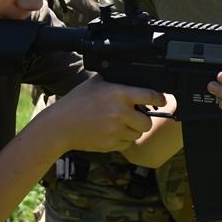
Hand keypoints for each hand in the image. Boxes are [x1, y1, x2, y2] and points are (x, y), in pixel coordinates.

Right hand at [37, 77, 164, 152]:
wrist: (60, 126)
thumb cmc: (76, 102)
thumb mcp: (96, 83)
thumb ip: (115, 81)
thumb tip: (133, 77)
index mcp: (118, 94)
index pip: (150, 96)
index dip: (160, 99)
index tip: (162, 100)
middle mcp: (120, 113)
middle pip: (147, 122)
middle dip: (144, 119)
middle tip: (136, 116)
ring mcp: (116, 130)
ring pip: (138, 134)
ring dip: (133, 130)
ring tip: (119, 123)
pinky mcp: (111, 144)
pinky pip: (127, 144)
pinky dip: (123, 139)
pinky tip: (111, 132)